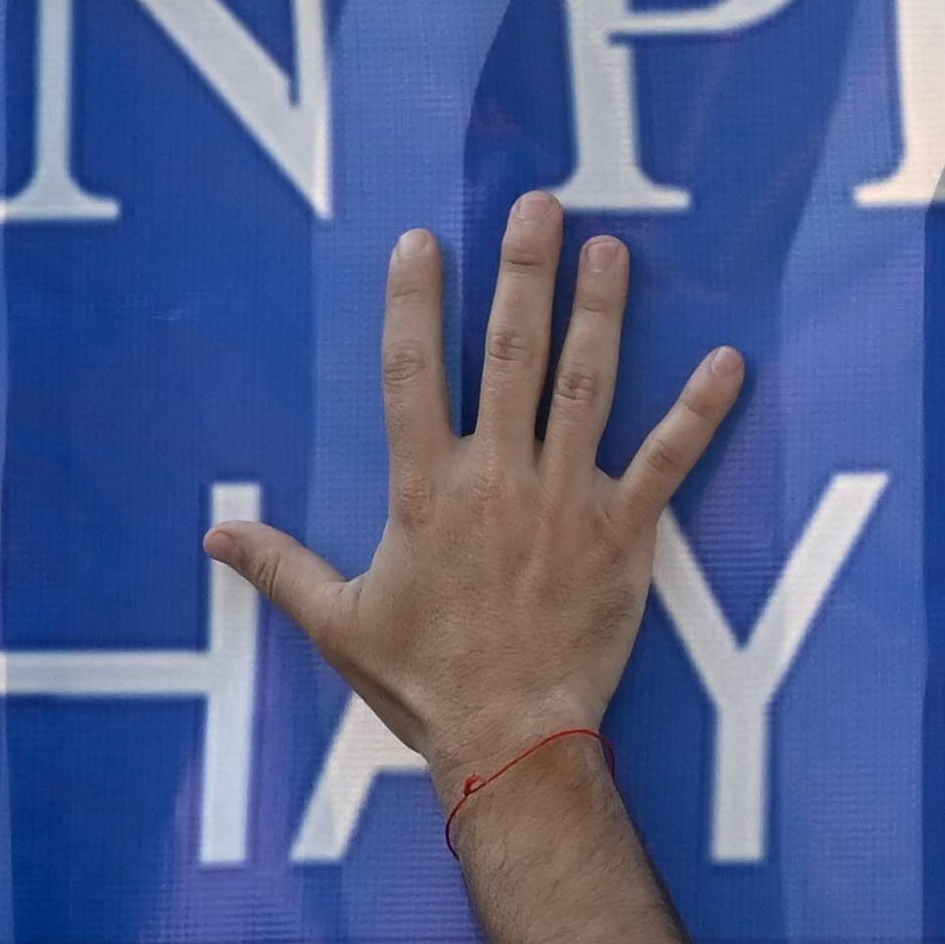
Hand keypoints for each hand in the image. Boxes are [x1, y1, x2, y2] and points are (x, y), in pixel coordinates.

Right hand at [210, 192, 745, 802]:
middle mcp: (497, 477)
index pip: (413, 371)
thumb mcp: (338, 623)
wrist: (510, 736)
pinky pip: (668, 461)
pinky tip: (728, 361)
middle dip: (523, 273)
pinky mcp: (623, 534)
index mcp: (425, 489)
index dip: (417, 301)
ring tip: (611, 251)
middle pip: (510, 352)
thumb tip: (216, 536)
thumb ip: (279, 566)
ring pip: (585, 385)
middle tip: (540, 207)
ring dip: (601, 313)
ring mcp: (565, 499)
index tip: (423, 243)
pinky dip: (700, 411)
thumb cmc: (426, 684)